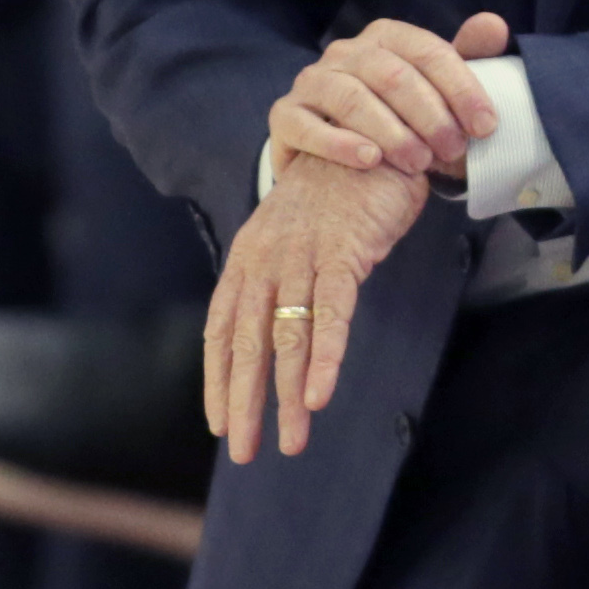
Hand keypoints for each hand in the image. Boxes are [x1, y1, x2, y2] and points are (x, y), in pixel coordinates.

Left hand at [207, 151, 428, 464]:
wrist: (369, 137)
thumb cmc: (333, 198)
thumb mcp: (291, 239)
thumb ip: (276, 283)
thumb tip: (268, 337)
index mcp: (247, 258)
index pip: (221, 330)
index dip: (218, 379)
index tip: (219, 425)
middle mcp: (265, 258)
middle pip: (248, 343)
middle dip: (244, 403)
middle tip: (244, 451)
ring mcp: (302, 254)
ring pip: (287, 337)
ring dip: (286, 396)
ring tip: (292, 442)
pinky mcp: (343, 251)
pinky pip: (331, 313)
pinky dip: (324, 357)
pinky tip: (318, 395)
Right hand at [270, 12, 509, 180]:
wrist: (343, 173)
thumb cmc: (398, 125)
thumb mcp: (435, 93)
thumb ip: (466, 59)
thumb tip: (494, 24)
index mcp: (385, 38)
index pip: (428, 52)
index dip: (461, 88)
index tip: (485, 127)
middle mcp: (345, 53)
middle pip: (393, 76)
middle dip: (430, 115)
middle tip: (453, 152)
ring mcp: (312, 82)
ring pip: (352, 99)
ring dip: (391, 133)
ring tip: (418, 164)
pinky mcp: (286, 116)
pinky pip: (307, 126)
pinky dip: (340, 144)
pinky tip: (370, 162)